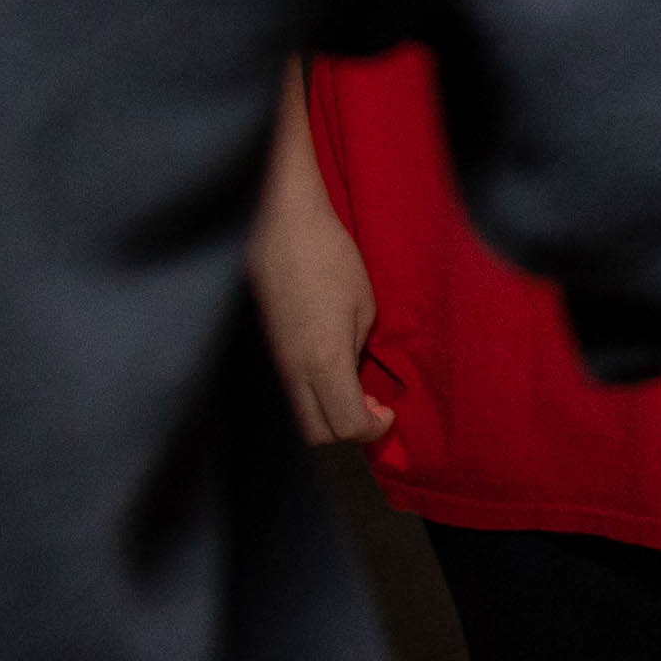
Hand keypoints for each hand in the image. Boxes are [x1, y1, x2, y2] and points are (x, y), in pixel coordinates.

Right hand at [245, 101, 387, 452]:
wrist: (281, 227)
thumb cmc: (332, 260)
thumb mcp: (364, 308)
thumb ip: (359, 351)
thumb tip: (357, 375)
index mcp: (324, 363)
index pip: (345, 426)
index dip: (373, 428)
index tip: (390, 410)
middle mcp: (294, 372)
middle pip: (318, 434)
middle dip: (350, 429)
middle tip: (375, 403)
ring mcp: (277, 363)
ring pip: (302, 415)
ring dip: (332, 413)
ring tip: (358, 386)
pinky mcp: (270, 350)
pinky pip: (294, 391)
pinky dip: (317, 395)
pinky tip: (337, 368)